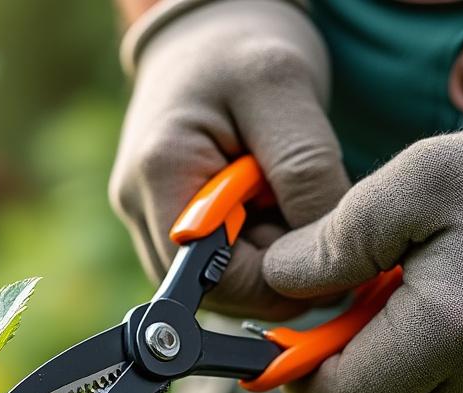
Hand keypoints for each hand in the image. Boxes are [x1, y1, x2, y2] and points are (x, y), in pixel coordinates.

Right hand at [110, 0, 348, 318]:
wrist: (206, 31)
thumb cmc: (242, 50)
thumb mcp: (284, 89)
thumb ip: (305, 171)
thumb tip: (324, 253)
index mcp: (161, 173)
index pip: (215, 278)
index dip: (277, 277)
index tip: (322, 244)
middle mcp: (139, 206)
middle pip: (213, 291)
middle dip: (274, 267)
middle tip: (305, 210)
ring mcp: (145, 218)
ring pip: (217, 286)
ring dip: (266, 258)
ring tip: (283, 199)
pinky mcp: (163, 223)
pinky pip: (214, 266)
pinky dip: (253, 248)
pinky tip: (266, 206)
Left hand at [262, 57, 462, 392]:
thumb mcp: (412, 182)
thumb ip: (333, 242)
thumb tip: (276, 285)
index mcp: (454, 331)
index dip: (296, 376)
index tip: (272, 344)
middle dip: (334, 371)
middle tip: (320, 313)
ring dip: (375, 368)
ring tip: (375, 299)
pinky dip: (415, 364)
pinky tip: (416, 308)